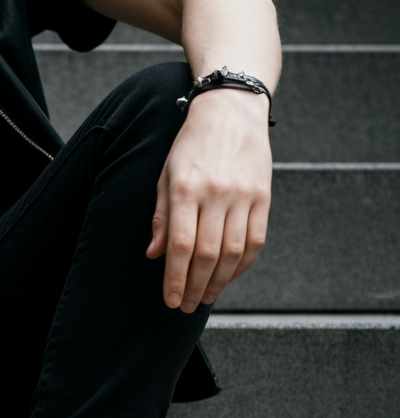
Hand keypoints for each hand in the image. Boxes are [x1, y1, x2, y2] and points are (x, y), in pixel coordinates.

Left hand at [146, 87, 271, 312]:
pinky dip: (243, 265)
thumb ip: (161, 217)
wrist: (230, 111)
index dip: (175, 278)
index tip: (170, 300)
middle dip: (194, 286)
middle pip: (207, 254)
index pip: (180, 246)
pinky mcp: (263, 197)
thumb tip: (154, 255)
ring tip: (205, 297)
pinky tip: (228, 277)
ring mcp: (243, 196)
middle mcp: (216, 194)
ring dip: (218, 282)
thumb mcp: (165, 176)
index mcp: (186, 190)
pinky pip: (256, 241)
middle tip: (186, 306)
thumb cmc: (190, 146)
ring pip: (233, 253)